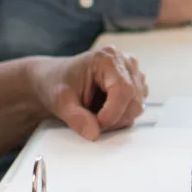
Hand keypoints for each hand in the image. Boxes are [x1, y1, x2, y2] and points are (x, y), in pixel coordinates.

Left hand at [26, 46, 148, 140]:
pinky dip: (120, 116)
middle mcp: (126, 62)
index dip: (112, 113)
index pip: (124, 90)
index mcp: (108, 58)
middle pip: (134, 101)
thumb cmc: (57, 83)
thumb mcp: (60, 101)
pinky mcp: (136, 85)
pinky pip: (136, 108)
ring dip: (117, 119)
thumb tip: (93, 133)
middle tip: (90, 123)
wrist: (55, 79)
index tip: (95, 126)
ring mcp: (133, 73)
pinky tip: (103, 110)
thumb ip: (76, 117)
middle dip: (113, 119)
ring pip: (137, 107)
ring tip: (94, 114)